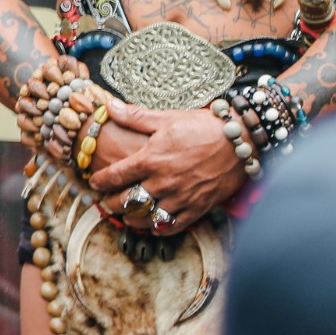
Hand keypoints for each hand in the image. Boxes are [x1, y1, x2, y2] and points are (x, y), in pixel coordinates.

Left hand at [85, 103, 245, 232]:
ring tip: (126, 216)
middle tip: (105, 203)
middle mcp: (162, 182)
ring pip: (147, 217)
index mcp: (150, 159)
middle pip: (127, 201)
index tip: (94, 183)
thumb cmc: (203, 127)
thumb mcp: (167, 118)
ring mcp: (181, 197)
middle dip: (112, 203)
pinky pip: (173, 226)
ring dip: (132, 218)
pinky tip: (153, 226)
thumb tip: (109, 106)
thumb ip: (135, 117)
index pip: (115, 176)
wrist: (241, 141)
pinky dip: (160, 228)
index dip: (100, 182)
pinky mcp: (199, 208)